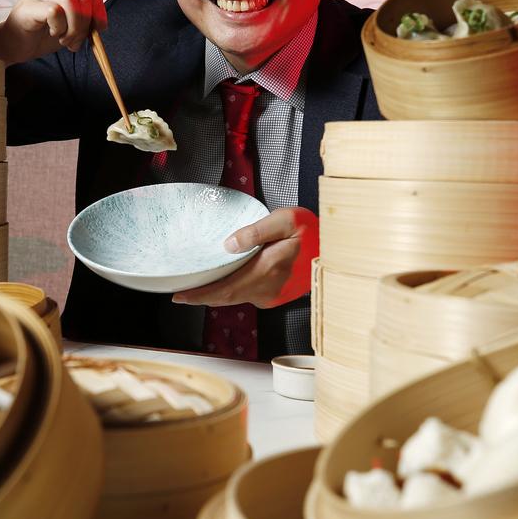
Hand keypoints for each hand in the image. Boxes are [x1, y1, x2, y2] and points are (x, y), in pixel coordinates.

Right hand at [0, 0, 107, 65]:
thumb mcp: (74, 14)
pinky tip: (53, 33)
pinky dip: (59, 28)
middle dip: (87, 24)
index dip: (99, 6)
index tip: (98, 27)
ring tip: (66, 40)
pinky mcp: (28, 4)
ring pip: (71, 3)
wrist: (18, 45)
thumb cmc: (46, 29)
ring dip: (74, 28)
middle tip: (78, 40)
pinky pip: (55, 12)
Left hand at [172, 207, 318, 308]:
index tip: (181, 296)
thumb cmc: (312, 231)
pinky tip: (221, 285)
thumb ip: (256, 231)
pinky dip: (230, 292)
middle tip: (180, 295)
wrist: (337, 247)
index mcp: (268, 268)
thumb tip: (228, 244)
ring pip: (236, 298)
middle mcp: (267, 287)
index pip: (226, 288)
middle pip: (227, 298)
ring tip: (195, 290)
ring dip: (215, 296)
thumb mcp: (285, 219)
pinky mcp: (275, 293)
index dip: (202, 295)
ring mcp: (271, 293)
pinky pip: (246, 295)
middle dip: (202, 297)